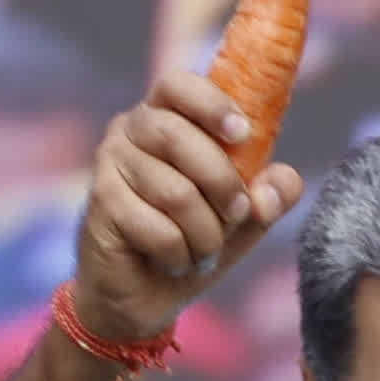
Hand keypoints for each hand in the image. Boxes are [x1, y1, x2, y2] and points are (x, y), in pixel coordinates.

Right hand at [71, 69, 301, 346]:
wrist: (144, 295)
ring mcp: (110, 162)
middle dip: (222, 184)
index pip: (179, 85)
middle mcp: (131, 129)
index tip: (243, 134)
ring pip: (176, 192)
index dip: (212, 105)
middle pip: (180, 138)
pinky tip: (174, 261)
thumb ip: (269, 195)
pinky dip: (180, 255)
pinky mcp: (102, 202)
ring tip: (203, 251)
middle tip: (235, 215)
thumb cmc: (193, 241)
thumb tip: (277, 186)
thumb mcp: (243, 219)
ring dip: (205, 234)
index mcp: (166, 117)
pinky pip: (159, 229)